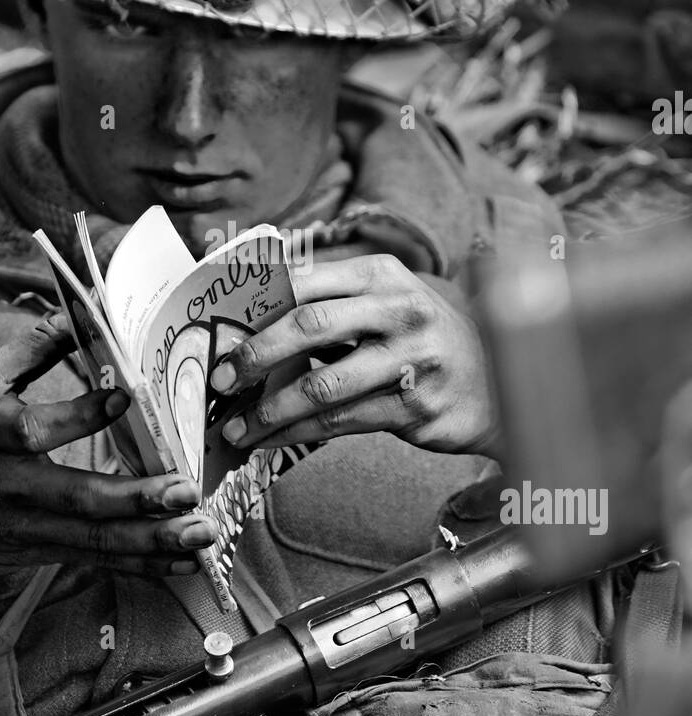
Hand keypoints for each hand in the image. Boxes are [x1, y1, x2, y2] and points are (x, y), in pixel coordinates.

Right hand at [0, 315, 211, 602]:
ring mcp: (19, 528)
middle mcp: (5, 486)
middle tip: (184, 490)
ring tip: (199, 533)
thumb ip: (28, 349)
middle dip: (134, 498)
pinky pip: (92, 560)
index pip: (32, 428)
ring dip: (150, 539)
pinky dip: (138, 562)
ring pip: (91, 540)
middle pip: (74, 498)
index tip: (124, 394)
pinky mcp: (30, 554)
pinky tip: (180, 560)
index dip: (78, 414)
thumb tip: (78, 312)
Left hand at [209, 255, 500, 455]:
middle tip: (221, 378)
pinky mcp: (416, 407)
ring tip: (235, 426)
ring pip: (322, 387)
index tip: (219, 328)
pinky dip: (298, 433)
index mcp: (382, 275)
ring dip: (269, 411)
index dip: (256, 305)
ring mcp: (413, 360)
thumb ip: (329, 302)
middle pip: (309, 327)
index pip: (305, 281)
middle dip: (255, 355)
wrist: (498, 384)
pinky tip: (270, 440)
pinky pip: (342, 422)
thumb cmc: (421, 340)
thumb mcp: (386, 302)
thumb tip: (248, 318)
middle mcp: (401, 311)